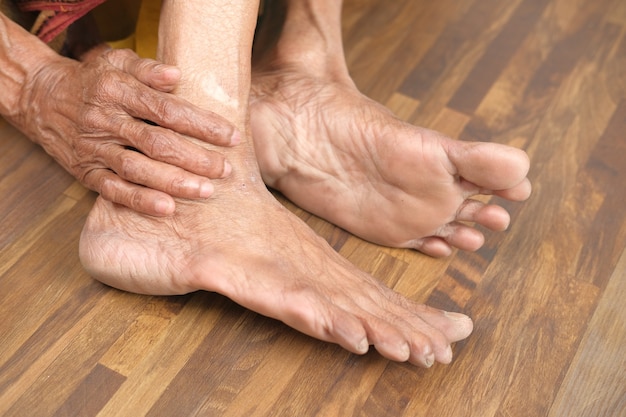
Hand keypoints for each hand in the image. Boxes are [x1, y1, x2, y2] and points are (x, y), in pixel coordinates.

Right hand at [16, 48, 239, 215]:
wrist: (43, 99)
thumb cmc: (93, 80)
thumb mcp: (117, 61)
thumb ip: (148, 69)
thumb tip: (177, 75)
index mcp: (117, 91)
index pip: (167, 110)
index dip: (201, 124)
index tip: (230, 136)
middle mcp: (106, 121)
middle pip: (156, 143)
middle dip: (195, 158)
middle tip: (225, 169)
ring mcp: (95, 149)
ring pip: (138, 169)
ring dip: (174, 182)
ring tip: (206, 191)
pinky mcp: (87, 172)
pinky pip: (114, 190)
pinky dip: (140, 200)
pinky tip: (167, 208)